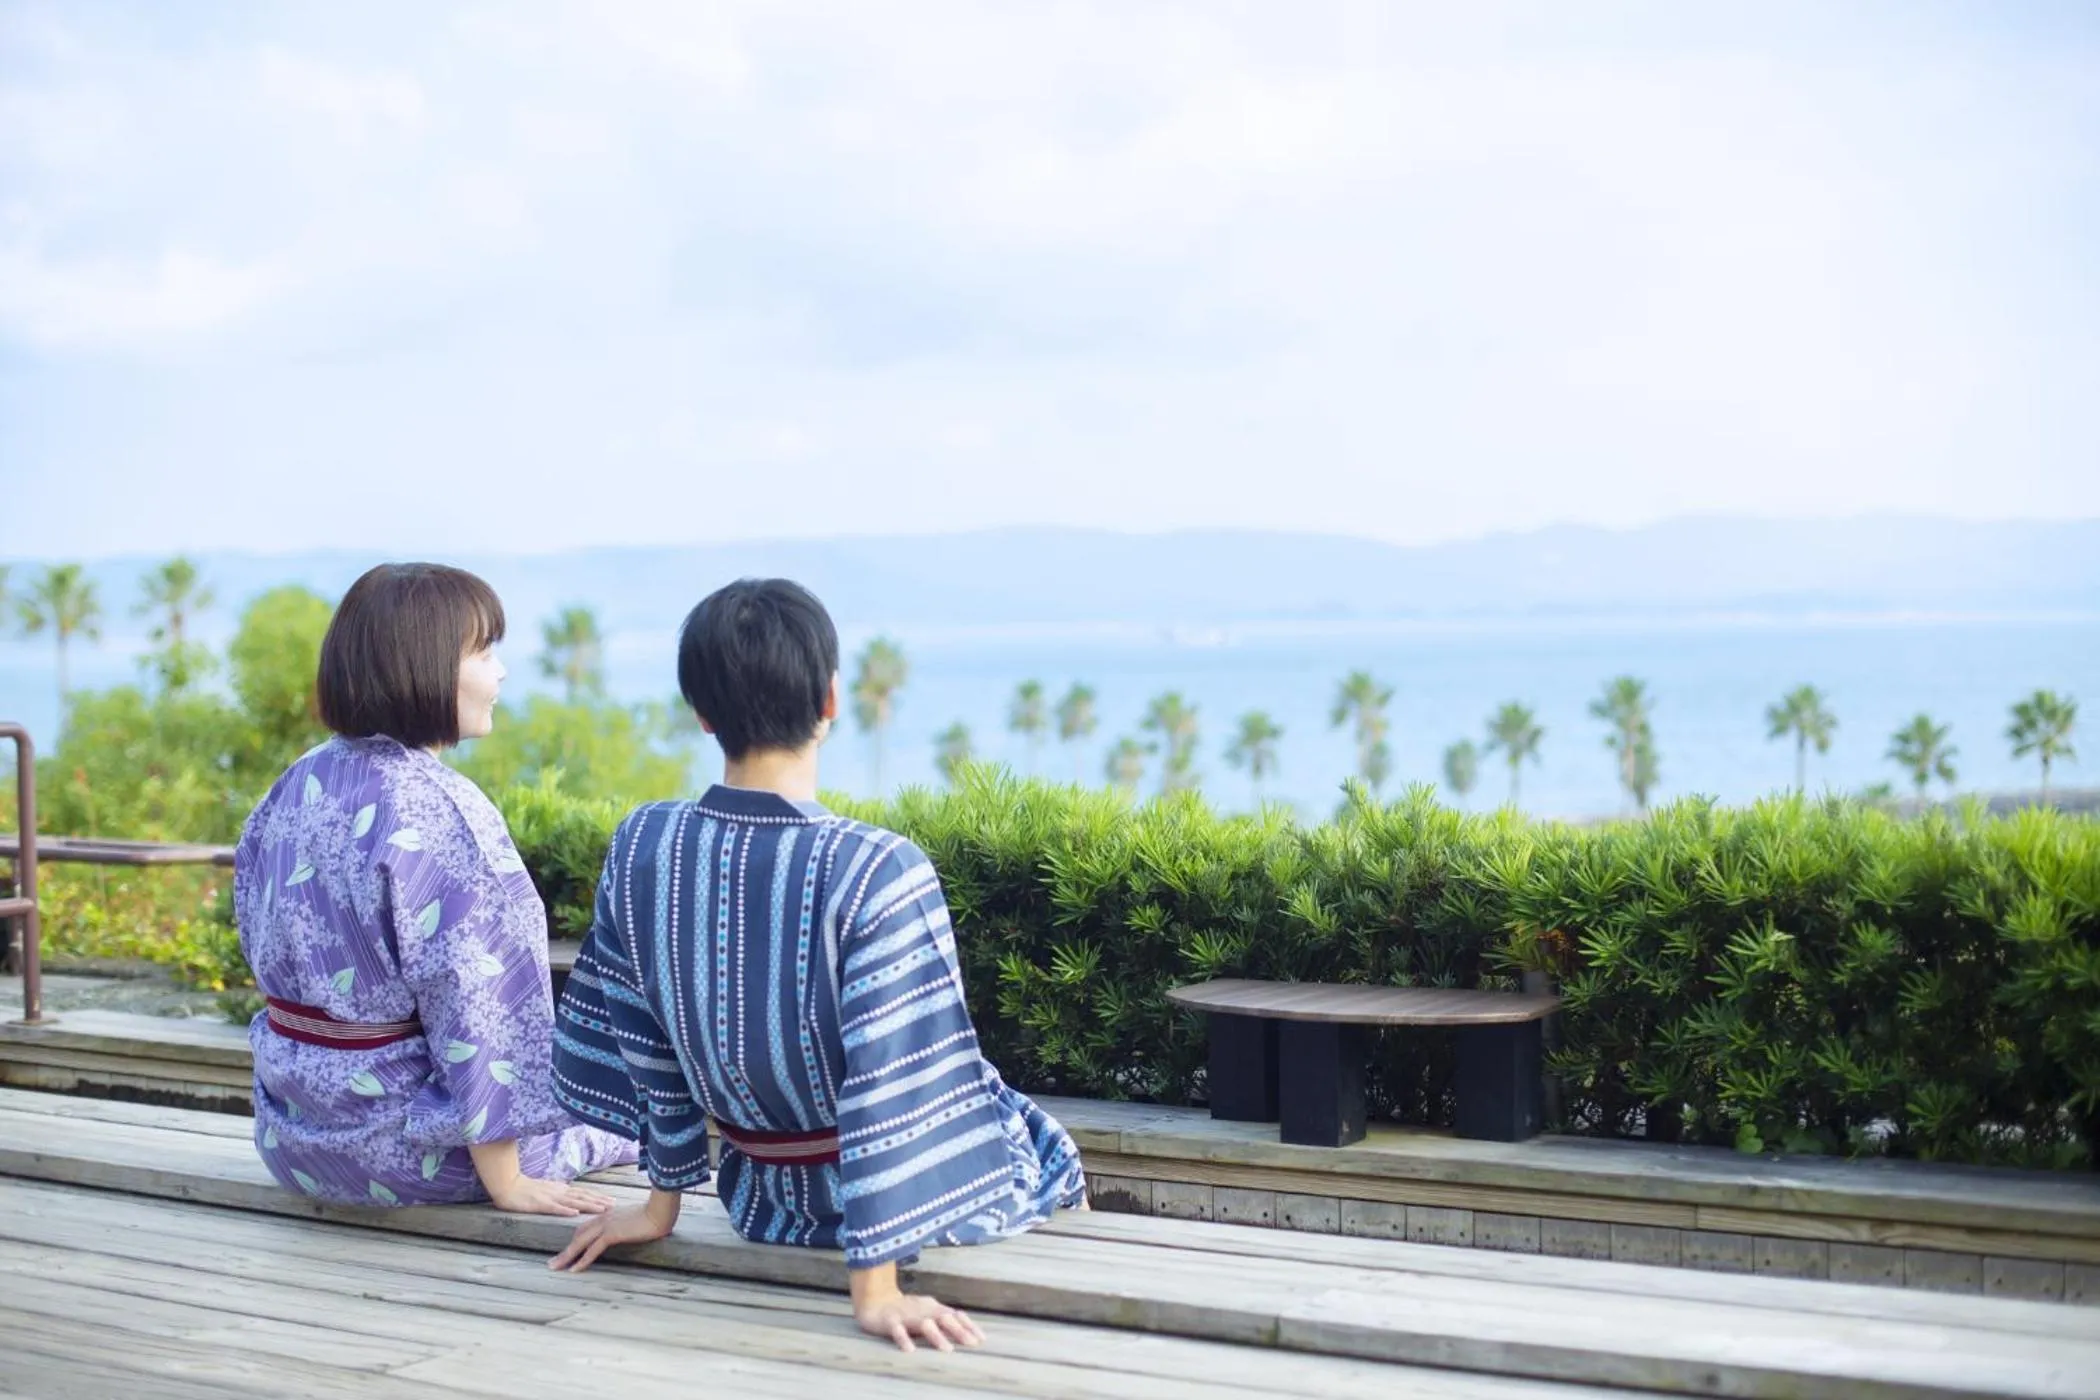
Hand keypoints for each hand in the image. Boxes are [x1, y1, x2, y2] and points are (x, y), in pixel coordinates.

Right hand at [487, 1174, 613, 1217]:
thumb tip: (572, 1196)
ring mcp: (550, 1197)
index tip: (612, 1200)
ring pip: (573, 1201)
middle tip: (614, 1205)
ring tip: (602, 1209)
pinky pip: (554, 1207)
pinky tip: (575, 1213)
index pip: (583, 1193)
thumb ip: (559, 1193)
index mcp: (561, 1189)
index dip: (598, 1196)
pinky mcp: (539, 1203)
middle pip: (583, 1196)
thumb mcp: (546, 1189)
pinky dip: (565, 1210)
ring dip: (589, 1205)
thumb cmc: (525, 1188)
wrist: (507, 1185)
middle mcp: (559, 1192)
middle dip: (599, 1201)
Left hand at [549, 1200, 675, 1271]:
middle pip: (578, 1235)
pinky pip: (592, 1250)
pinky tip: (574, 1270)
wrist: (661, 1210)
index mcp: (609, 1214)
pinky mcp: (612, 1234)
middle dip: (564, 1249)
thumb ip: (630, 1222)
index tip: (567, 1250)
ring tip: (555, 1267)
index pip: (586, 1228)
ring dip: (566, 1256)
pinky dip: (582, 1260)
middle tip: (553, 1262)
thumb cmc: (655, 1214)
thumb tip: (631, 1228)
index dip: (575, 1240)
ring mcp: (606, 1225)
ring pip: (580, 1242)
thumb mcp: (638, 1218)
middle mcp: (604, 1218)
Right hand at [854, 1292, 984, 1353]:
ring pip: (923, 1324)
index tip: (982, 1339)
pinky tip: (910, 1350)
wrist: (875, 1300)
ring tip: (947, 1350)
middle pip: (943, 1318)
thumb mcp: (927, 1311)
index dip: (969, 1326)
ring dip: (936, 1336)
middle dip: (958, 1330)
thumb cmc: (906, 1310)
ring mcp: (906, 1315)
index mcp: (932, 1308)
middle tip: (971, 1344)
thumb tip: (968, 1331)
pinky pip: (897, 1330)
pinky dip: (903, 1339)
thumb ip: (944, 1319)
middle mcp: (922, 1310)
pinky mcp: (889, 1321)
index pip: (955, 1315)